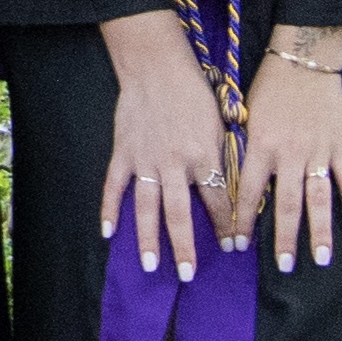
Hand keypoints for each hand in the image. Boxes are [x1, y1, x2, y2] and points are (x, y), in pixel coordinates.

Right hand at [96, 12, 230, 279]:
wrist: (157, 66)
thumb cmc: (194, 92)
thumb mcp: (219, 124)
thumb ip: (222, 158)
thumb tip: (230, 190)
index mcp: (204, 155)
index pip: (219, 201)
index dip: (228, 227)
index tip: (234, 248)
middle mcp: (175, 164)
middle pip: (180, 214)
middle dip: (184, 246)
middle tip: (186, 274)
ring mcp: (146, 160)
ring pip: (146, 207)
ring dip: (148, 238)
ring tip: (149, 265)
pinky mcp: (123, 153)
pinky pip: (114, 186)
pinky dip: (109, 209)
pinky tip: (108, 232)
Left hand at [236, 30, 341, 271]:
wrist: (302, 59)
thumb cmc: (267, 87)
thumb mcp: (245, 117)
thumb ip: (244, 151)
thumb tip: (232, 184)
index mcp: (260, 146)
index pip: (248, 193)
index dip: (241, 221)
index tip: (236, 247)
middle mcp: (289, 153)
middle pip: (286, 204)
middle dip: (284, 238)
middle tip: (285, 266)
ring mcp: (317, 151)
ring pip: (319, 198)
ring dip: (320, 230)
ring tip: (320, 258)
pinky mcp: (338, 144)